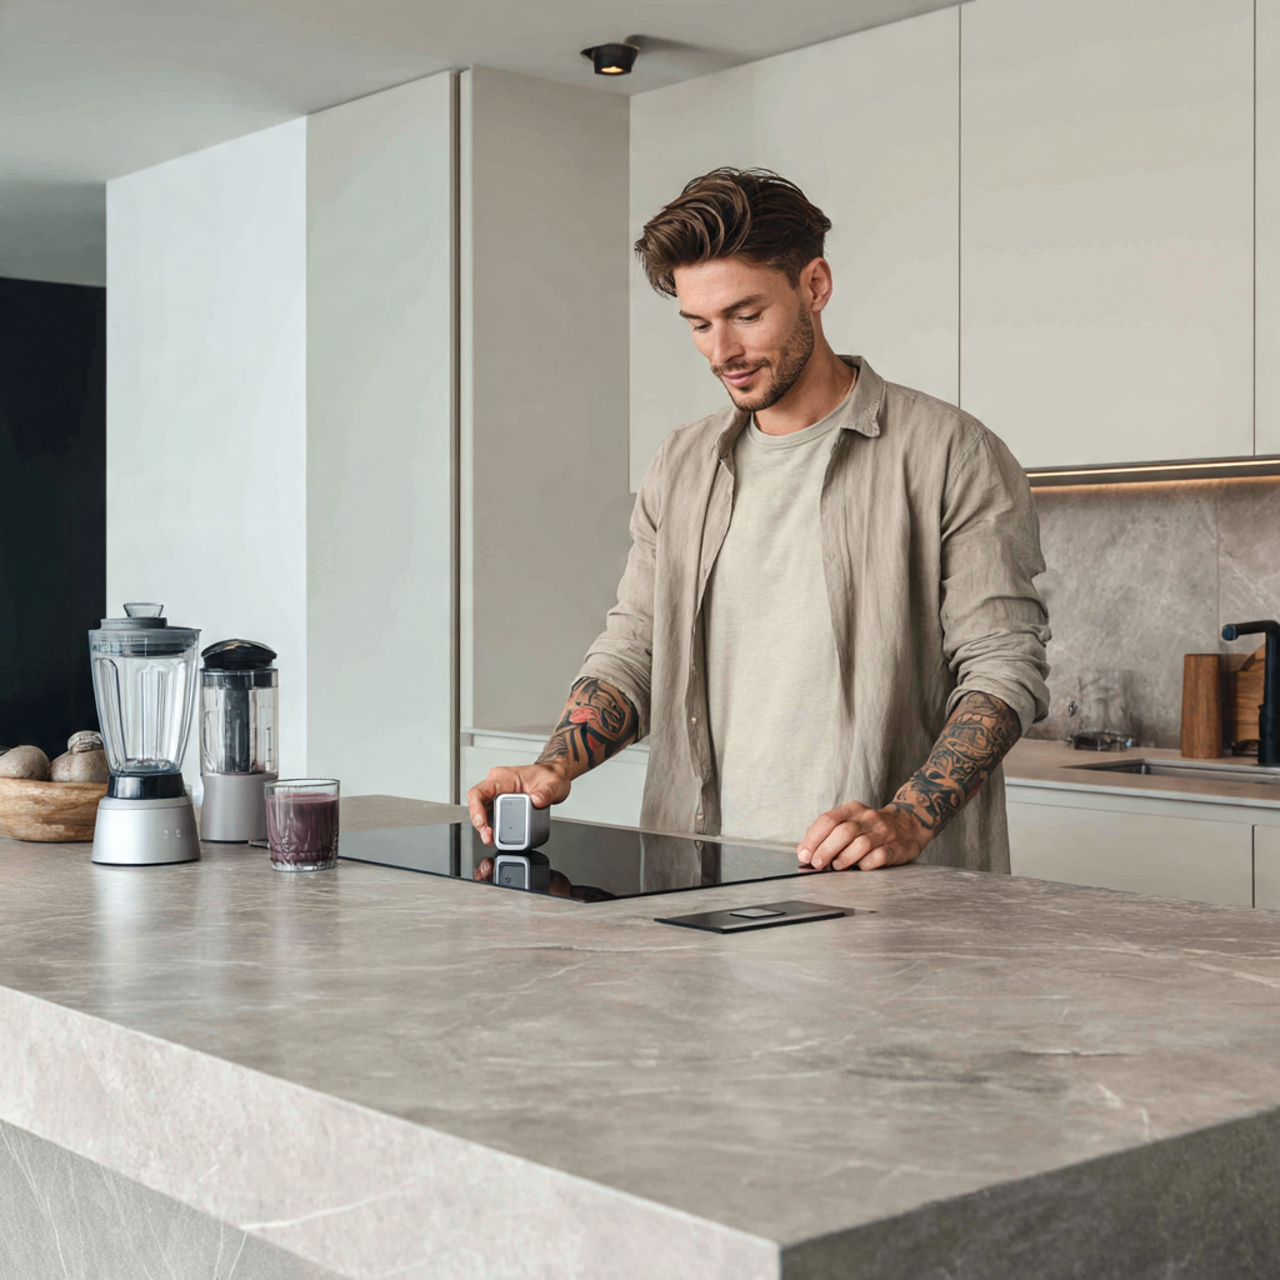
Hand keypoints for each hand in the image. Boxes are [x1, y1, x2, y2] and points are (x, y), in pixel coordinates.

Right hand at [466, 764, 569, 844]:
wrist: (555, 778)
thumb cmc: (549, 776)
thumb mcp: (552, 785)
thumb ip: (545, 793)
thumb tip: (536, 801)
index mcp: (503, 777)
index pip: (479, 791)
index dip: (476, 808)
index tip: (482, 823)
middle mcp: (497, 785)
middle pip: (478, 804)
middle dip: (480, 823)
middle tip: (488, 836)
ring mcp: (499, 795)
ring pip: (483, 812)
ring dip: (485, 827)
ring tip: (491, 839)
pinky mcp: (503, 805)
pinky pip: (492, 816)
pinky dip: (492, 827)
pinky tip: (496, 836)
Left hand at [797, 802, 930, 871]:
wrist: (909, 824)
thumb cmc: (870, 828)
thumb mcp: (849, 822)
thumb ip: (827, 834)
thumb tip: (803, 851)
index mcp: (852, 810)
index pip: (828, 820)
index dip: (813, 839)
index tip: (804, 855)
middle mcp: (868, 818)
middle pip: (843, 832)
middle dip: (825, 850)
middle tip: (817, 864)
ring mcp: (883, 832)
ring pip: (861, 844)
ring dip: (844, 858)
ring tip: (836, 867)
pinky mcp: (897, 847)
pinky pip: (880, 856)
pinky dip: (866, 864)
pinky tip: (860, 868)